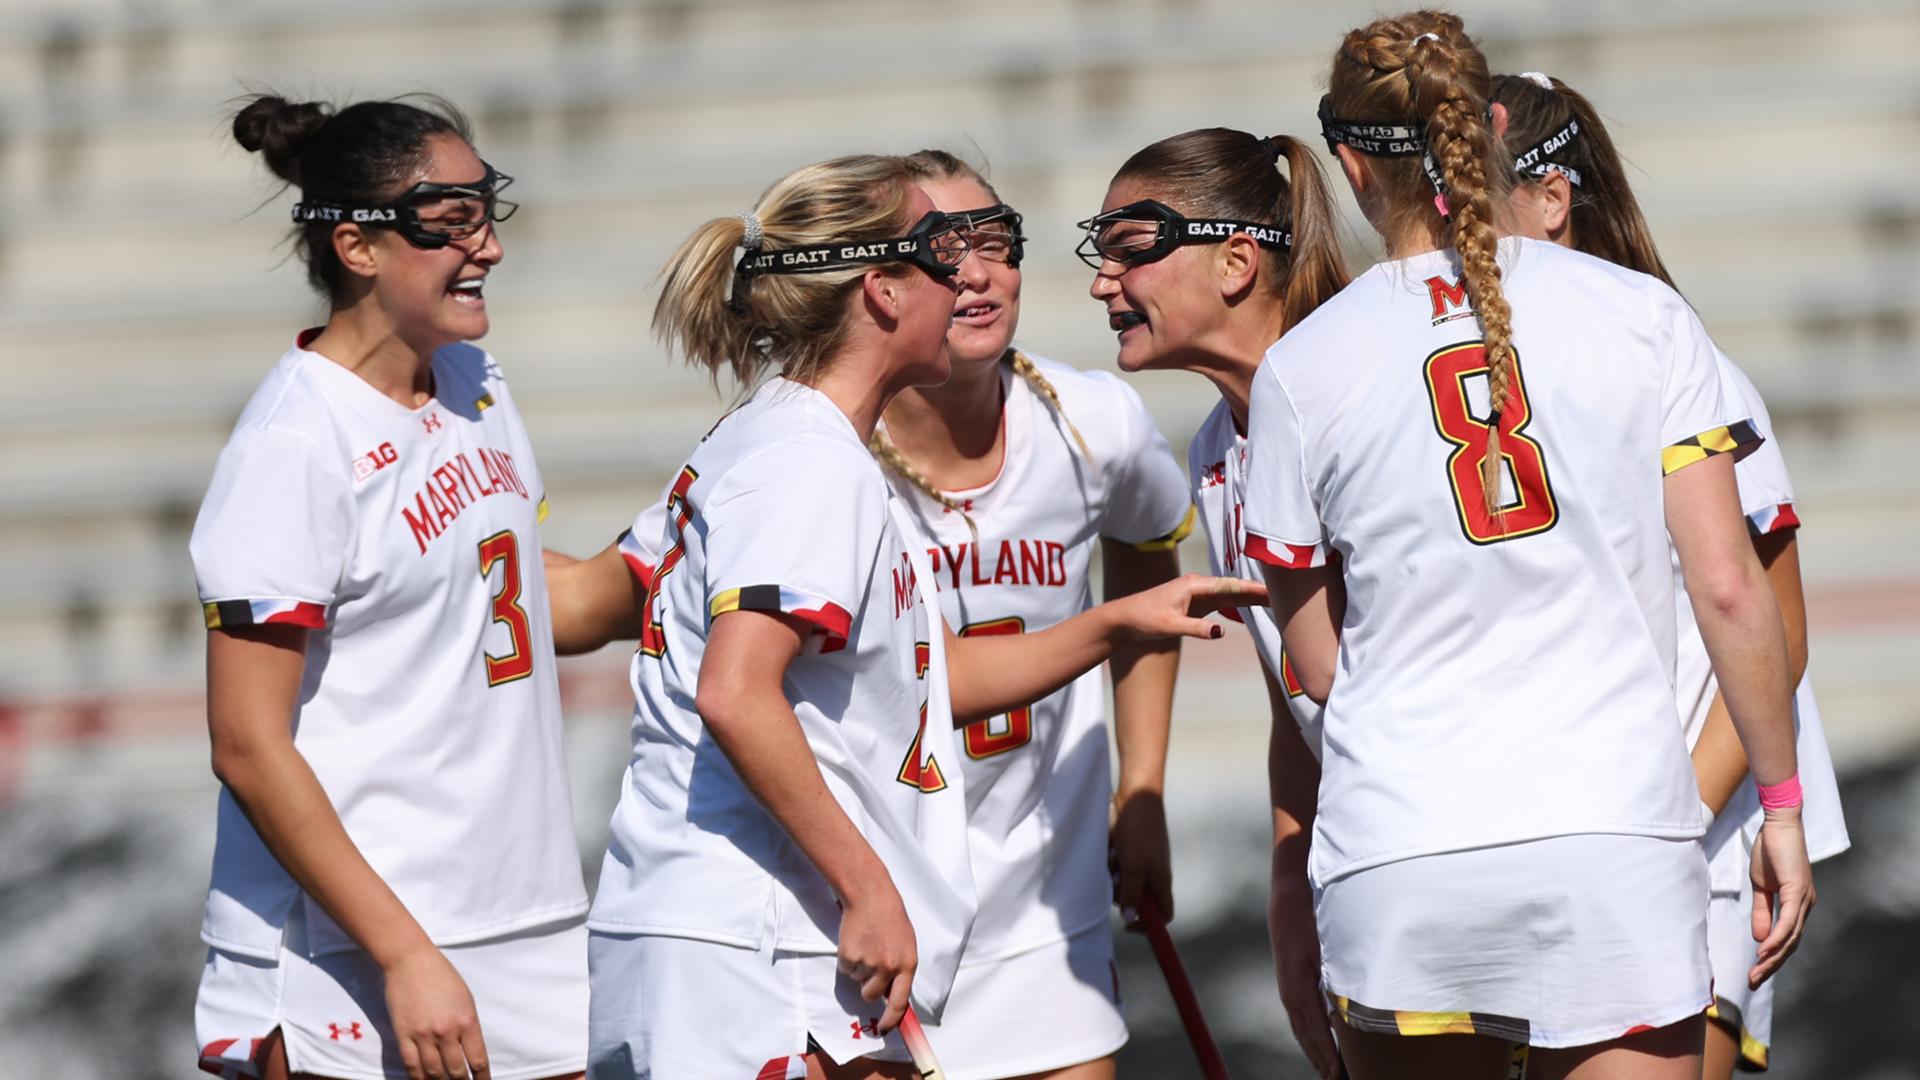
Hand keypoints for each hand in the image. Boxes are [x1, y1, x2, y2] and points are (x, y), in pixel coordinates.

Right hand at [382, 946, 487, 1079]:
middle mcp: (446, 1031)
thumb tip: (470, 1052)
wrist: (410, 961)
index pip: (478, 1060)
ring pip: (434, 1073)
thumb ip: (469, 1026)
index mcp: (467, 1021)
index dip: (482, 1078)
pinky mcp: (403, 1035)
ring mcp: (423, 1035)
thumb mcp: (466, 999)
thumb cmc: (442, 976)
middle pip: (456, 1071)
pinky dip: (419, 1078)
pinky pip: (411, 1065)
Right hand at [838, 882, 917, 1033]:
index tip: (883, 1029)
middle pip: (872, 996)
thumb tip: (891, 992)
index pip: (900, 1003)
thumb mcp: (905, 944)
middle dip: (868, 987)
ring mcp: (869, 962)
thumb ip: (900, 968)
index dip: (891, 1020)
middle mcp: (889, 967)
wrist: (870, 895)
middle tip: (869, 965)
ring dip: (859, 967)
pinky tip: (855, 940)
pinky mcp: (850, 956)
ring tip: (865, 944)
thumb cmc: (890, 917)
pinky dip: (847, 958)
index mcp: (908, 964)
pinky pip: (845, 968)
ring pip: (857, 980)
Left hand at [1108, 574, 1267, 642]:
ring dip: (1254, 597)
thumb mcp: (1169, 625)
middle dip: (1261, 591)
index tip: (1274, 590)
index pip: (1231, 586)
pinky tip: (1258, 605)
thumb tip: (1221, 632)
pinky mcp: (1199, 604)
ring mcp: (1200, 594)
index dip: (1254, 588)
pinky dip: (1242, 604)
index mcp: (1195, 585)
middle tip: (1289, 594)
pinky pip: (1226, 602)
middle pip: (1237, 588)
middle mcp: (1200, 586)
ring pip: (1233, 595)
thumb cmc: (1144, 618)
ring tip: (1280, 599)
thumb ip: (1196, 629)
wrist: (1126, 618)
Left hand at [1112, 791, 1172, 925]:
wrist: (1136, 795)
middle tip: (1116, 876)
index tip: (1129, 925)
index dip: (1149, 925)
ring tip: (1114, 854)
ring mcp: (1143, 861)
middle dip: (1122, 891)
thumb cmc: (1139, 830)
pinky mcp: (1131, 850)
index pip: (1163, 915)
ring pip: (1123, 881)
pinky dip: (1112, 858)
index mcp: (1161, 881)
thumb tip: (1131, 919)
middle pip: (1136, 899)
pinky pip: (1117, 865)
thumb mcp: (1134, 866)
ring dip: (1114, 872)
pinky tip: (1112, 845)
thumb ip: (1132, 893)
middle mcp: (1154, 874)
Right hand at [1270, 871, 1340, 1078]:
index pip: (1316, 1032)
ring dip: (1312, 1050)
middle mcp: (1290, 996)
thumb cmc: (1310, 925)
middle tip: (1333, 1078)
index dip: (1327, 1055)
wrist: (1287, 905)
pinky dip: (1307, 1034)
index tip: (1337, 1073)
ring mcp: (1287, 991)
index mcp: (1299, 991)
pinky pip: (1298, 1017)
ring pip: (1300, 1029)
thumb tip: (1342, 1011)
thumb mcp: (1326, 953)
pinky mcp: (1289, 985)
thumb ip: (1333, 983)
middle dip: (1320, 1059)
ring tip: (1325, 1068)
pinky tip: (1316, 1039)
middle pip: (1305, 1037)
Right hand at [1749, 804, 1814, 987]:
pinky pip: (1788, 922)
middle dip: (1771, 966)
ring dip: (1773, 958)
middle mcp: (1806, 905)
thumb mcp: (1761, 885)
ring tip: (1757, 972)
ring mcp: (1804, 900)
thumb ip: (1762, 911)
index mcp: (1798, 904)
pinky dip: (1777, 938)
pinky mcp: (1797, 891)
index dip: (1771, 958)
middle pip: (1790, 945)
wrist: (1778, 823)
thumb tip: (1759, 938)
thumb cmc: (1770, 850)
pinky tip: (1765, 951)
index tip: (1754, 973)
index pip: (1786, 939)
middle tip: (1753, 981)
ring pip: (1791, 938)